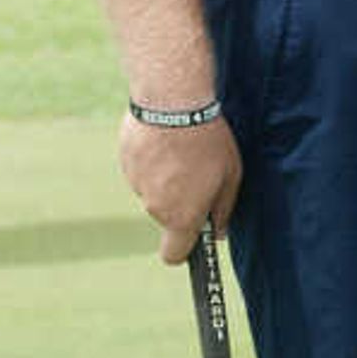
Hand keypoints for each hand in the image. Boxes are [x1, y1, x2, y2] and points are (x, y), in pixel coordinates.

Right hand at [117, 113, 242, 264]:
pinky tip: (165, 138)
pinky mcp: (126, 162)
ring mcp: (136, 185)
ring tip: (181, 149)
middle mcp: (155, 207)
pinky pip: (141, 169)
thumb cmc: (208, 141)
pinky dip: (152, 160)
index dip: (183, 251)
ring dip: (165, 178)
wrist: (172, 102)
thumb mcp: (230, 176)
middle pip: (167, 216)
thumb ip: (223, 210)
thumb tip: (218, 231)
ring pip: (153, 190)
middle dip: (180, 202)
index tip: (191, 239)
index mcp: (182, 217)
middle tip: (198, 172)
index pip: (174, 255)